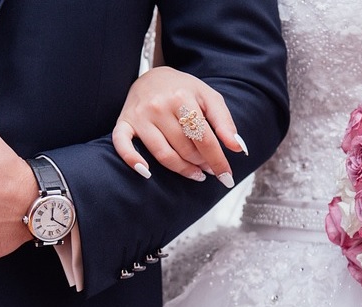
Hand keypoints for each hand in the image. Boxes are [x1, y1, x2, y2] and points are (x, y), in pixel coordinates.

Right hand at [112, 66, 246, 187]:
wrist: (152, 76)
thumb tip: (239, 148)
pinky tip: (147, 173)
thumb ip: (225, 122)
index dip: (218, 160)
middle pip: (185, 148)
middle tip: (209, 168)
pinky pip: (122, 145)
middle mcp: (159, 106)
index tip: (227, 177)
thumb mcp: (209, 97)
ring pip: (162, 154)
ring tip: (195, 173)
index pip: (204, 138)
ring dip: (182, 169)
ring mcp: (139, 115)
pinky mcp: (123, 122)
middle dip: (201, 163)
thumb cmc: (183, 90)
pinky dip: (133, 160)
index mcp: (182, 97)